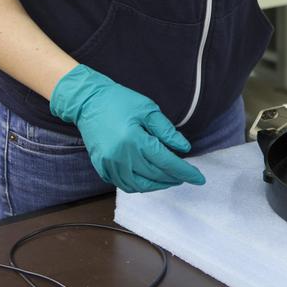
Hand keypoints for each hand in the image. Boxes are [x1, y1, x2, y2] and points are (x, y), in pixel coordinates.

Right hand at [49, 65, 206, 192]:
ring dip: (158, 185)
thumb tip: (184, 149)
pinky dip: (140, 185)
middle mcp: (121, 156)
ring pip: (139, 185)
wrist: (88, 102)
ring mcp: (109, 164)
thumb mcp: (148, 110)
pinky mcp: (101, 168)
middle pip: (155, 175)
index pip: (166, 162)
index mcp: (135, 140)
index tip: (199, 178)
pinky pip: (124, 184)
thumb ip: (167, 131)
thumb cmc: (120, 101)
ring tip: (170, 179)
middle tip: (186, 176)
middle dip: (174, 178)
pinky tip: (150, 179)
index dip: (185, 172)